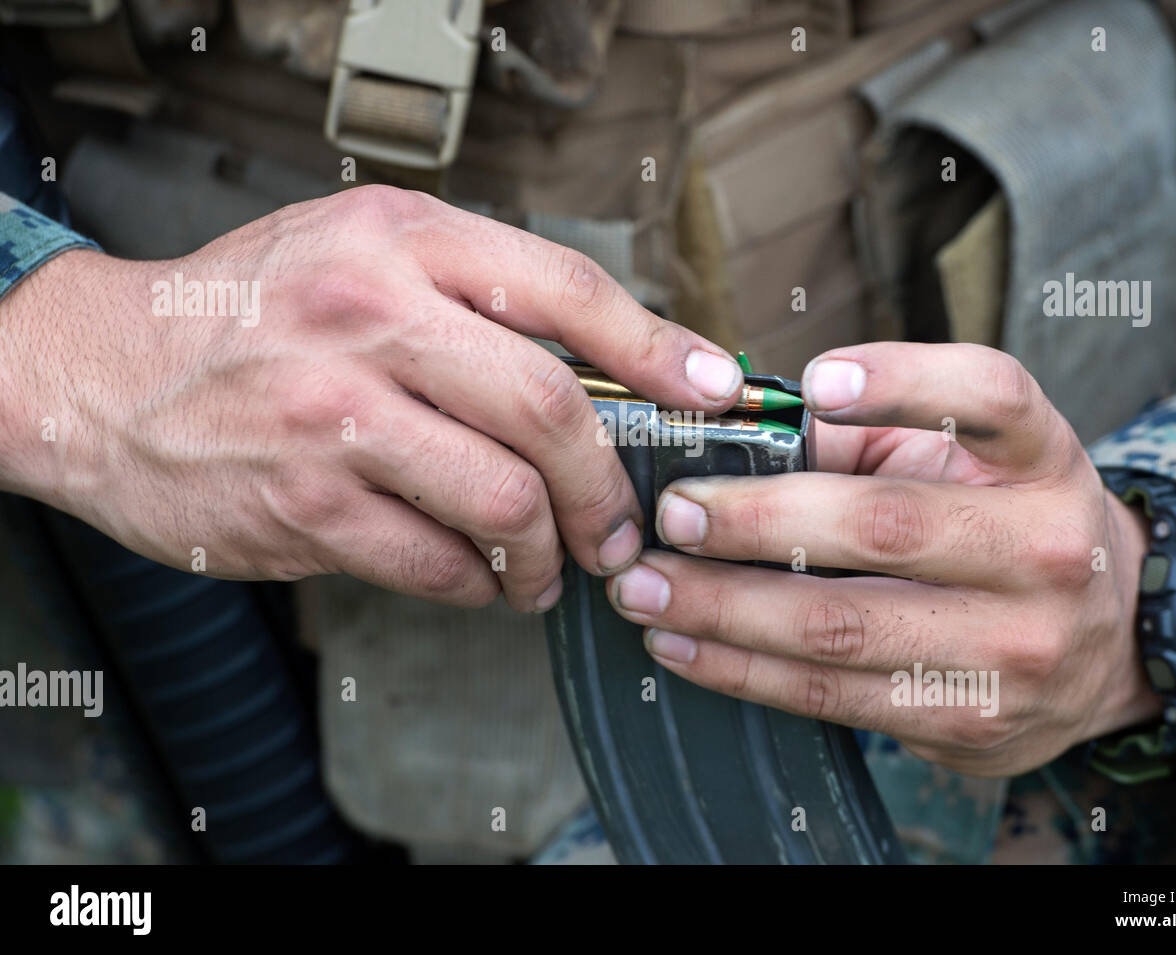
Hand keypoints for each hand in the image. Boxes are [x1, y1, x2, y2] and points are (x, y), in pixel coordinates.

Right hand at [0, 186, 743, 611]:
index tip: (714, 389)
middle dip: (606, 486)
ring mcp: (334, 414)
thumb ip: (470, 295)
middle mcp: (370, 316)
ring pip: (504, 500)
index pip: (565, 289)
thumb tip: (607, 370)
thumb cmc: (248, 314)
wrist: (102, 374)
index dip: (659, 348)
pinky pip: (437, 563)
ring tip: (545, 568)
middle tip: (618, 527)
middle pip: (549, 409)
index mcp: (399, 240)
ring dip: (547, 555)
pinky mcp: (304, 504)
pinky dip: (479, 584)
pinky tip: (476, 577)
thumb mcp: (356, 253)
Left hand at [606, 342, 1161, 775]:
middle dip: (756, 522)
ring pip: (841, 626)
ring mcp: (1014, 646)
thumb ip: (865, 438)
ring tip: (644, 585)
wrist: (1106, 643)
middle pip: (884, 527)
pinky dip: (741, 669)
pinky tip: (682, 640)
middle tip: (673, 512)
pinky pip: (831, 695)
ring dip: (722, 607)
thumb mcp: (966, 460)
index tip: (815, 381)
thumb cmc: (1003, 524)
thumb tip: (732, 437)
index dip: (902, 381)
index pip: (989, 396)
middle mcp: (1044, 549)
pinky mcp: (969, 720)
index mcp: (1044, 457)